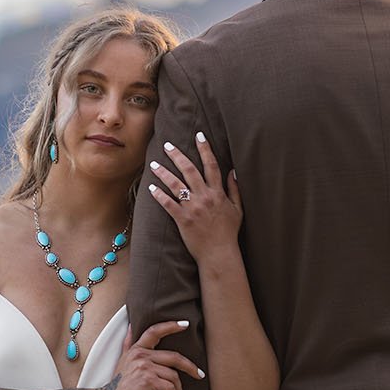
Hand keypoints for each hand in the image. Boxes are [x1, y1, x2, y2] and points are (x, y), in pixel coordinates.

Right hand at [102, 319, 204, 389]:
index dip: (171, 326)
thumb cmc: (119, 385)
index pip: (154, 331)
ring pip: (173, 375)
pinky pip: (169, 387)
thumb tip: (131, 325)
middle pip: (174, 357)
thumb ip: (129, 343)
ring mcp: (145, 367)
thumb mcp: (123, 360)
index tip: (186, 324)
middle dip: (190, 367)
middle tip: (200, 374)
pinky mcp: (148, 381)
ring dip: (179, 389)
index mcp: (137, 349)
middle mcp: (141, 355)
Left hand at [147, 132, 240, 264]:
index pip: (212, 165)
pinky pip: (168, 204)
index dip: (205, 149)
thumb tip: (233, 172)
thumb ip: (234, 189)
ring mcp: (193, 208)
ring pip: (175, 184)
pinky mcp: (182, 219)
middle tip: (167, 145)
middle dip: (177, 155)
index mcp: (218, 193)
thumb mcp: (238, 209)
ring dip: (163, 172)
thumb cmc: (229, 233)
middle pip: (189, 170)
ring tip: (153, 164)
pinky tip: (151, 187)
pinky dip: (159, 195)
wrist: (219, 253)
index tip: (199, 135)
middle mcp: (205, 197)